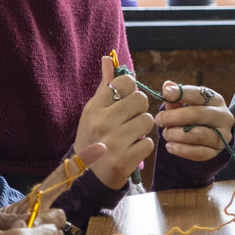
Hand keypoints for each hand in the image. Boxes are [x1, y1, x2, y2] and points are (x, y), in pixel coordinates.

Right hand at [72, 56, 154, 186]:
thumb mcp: (93, 111)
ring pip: (147, 120)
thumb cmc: (93, 138)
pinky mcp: (124, 160)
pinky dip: (142, 147)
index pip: (125, 82)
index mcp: (93, 108)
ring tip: (129, 136)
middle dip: (138, 110)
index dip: (130, 90)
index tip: (124, 100)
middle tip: (128, 120)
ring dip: (142, 129)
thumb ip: (105, 85)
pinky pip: (149, 143)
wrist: (85, 176)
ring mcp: (112, 142)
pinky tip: (130, 150)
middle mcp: (102, 123)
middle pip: (140, 99)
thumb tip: (108, 58)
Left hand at [153, 80, 234, 163]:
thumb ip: (176, 98)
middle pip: (198, 115)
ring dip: (176, 134)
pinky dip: (180, 149)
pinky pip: (198, 152)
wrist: (210, 138)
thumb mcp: (187, 105)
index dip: (182, 93)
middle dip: (174, 117)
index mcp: (216, 100)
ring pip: (198, 135)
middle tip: (159, 120)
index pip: (199, 94)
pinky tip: (170, 146)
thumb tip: (167, 85)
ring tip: (166, 134)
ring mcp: (223, 135)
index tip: (165, 94)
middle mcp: (223, 117)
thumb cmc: (194, 117)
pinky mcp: (217, 152)